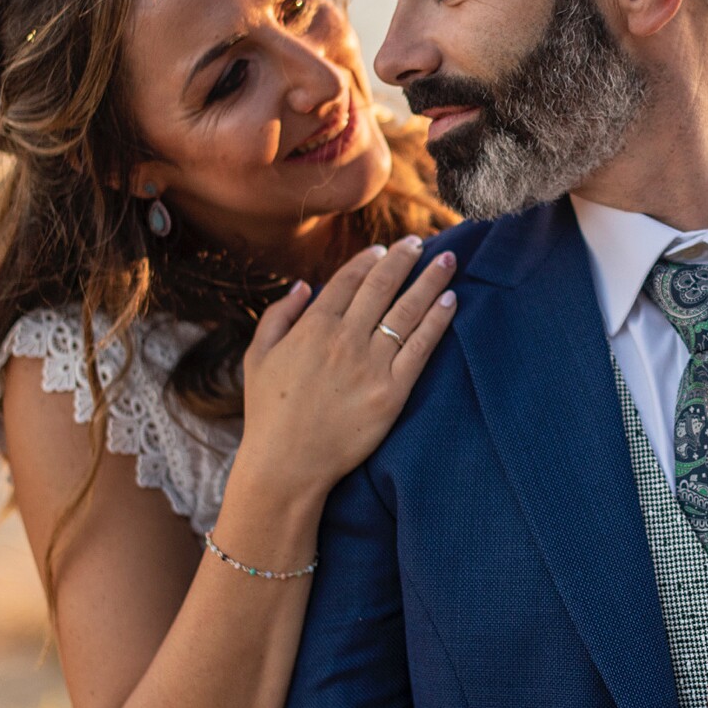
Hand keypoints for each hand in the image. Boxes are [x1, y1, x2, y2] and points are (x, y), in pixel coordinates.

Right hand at [233, 237, 457, 503]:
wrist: (287, 465)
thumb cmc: (268, 413)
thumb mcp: (256, 357)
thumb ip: (278, 315)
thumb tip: (305, 284)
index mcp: (312, 327)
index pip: (348, 280)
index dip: (369, 260)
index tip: (384, 249)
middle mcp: (345, 339)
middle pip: (383, 286)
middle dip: (405, 259)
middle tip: (420, 242)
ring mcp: (371, 364)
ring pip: (407, 311)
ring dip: (430, 280)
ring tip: (448, 260)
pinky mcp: (392, 392)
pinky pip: (420, 348)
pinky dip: (437, 321)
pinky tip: (450, 301)